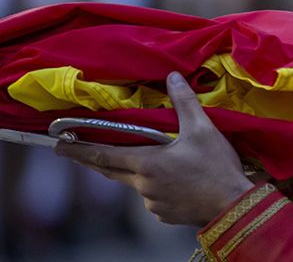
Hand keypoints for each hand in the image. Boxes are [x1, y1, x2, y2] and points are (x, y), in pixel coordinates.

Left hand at [55, 72, 254, 225]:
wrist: (234, 206)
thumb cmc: (216, 168)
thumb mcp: (203, 130)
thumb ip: (184, 103)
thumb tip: (173, 76)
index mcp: (147, 164)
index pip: (103, 156)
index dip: (79, 151)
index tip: (58, 147)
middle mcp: (143, 186)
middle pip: (112, 171)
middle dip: (95, 160)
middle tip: (80, 152)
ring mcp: (153, 203)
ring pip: (136, 183)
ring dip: (137, 172)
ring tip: (157, 161)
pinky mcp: (165, 214)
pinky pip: (153, 198)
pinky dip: (156, 187)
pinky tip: (175, 180)